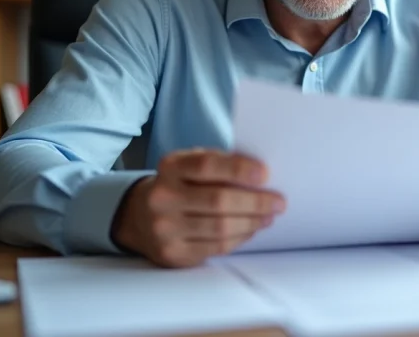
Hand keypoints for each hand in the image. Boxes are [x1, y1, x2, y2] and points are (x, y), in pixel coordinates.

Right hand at [111, 149, 284, 267]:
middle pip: (218, 200)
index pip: (207, 166)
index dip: (239, 169)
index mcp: (170, 167)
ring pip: (220, 227)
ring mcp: (165, 228)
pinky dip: (240, 237)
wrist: (140, 216)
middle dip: (255, 202)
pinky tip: (252, 229)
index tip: (265, 174)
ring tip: (269, 215)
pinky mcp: (173, 253)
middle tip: (278, 201)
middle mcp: (163, 197)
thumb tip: (260, 174)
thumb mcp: (191, 164)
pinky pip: (216, 246)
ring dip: (252, 222)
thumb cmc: (180, 185)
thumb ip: (220, 164)